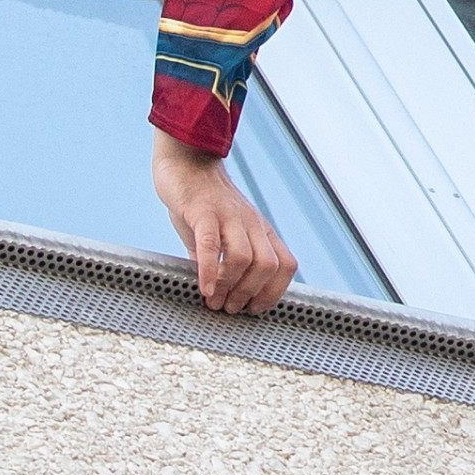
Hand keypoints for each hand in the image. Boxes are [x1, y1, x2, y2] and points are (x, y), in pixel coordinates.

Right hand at [151, 130, 297, 314]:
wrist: (188, 164)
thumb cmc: (204, 205)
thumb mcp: (224, 234)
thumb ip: (224, 260)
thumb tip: (220, 294)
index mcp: (260, 230)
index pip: (286, 264)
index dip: (274, 292)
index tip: (254, 310)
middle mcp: (251, 223)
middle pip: (267, 265)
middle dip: (249, 294)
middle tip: (228, 308)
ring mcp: (229, 216)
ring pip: (244, 257)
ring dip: (230, 286)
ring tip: (214, 301)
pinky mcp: (204, 211)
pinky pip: (210, 244)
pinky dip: (209, 270)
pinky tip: (204, 288)